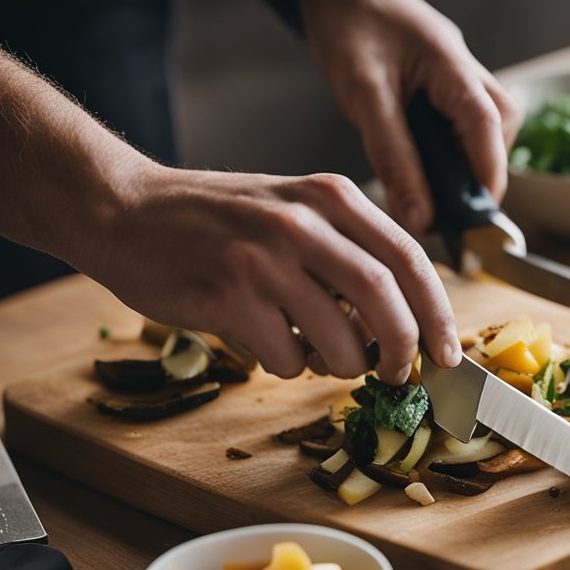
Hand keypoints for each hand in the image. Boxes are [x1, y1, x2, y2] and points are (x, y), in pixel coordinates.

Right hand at [83, 163, 460, 382]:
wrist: (123, 209)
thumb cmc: (218, 219)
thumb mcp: (293, 208)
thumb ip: (348, 249)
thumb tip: (406, 320)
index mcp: (329, 196)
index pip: (408, 258)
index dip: (436, 312)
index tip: (445, 352)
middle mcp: (301, 222)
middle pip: (384, 299)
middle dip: (401, 349)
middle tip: (397, 374)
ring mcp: (262, 259)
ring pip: (337, 340)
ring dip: (338, 366)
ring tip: (316, 354)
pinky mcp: (227, 297)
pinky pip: (285, 358)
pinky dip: (287, 365)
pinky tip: (265, 342)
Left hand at [298, 0, 519, 232]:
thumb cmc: (348, 26)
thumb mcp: (364, 95)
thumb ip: (393, 157)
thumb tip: (419, 216)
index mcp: (453, 67)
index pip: (488, 128)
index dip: (487, 178)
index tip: (477, 220)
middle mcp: (466, 71)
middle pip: (499, 130)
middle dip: (479, 172)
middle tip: (450, 207)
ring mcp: (459, 75)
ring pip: (485, 128)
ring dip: (464, 161)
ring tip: (432, 186)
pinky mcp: (444, 83)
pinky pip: (461, 122)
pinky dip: (448, 148)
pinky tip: (422, 160)